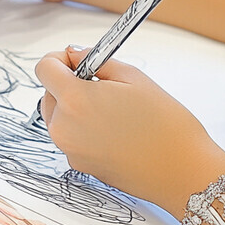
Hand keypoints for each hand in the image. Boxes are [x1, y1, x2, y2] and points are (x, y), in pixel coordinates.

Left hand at [35, 47, 224, 218]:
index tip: (80, 59)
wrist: (181, 169)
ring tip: (114, 108)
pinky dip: (85, 127)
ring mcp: (70, 151)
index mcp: (75, 100)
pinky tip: (116, 129)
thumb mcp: (133, 76)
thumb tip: (75, 54)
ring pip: (59, 117)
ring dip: (76, 106)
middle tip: (104, 83)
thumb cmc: (163, 121)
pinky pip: (72, 137)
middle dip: (69, 83)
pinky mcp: (80, 167)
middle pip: (49, 94)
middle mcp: (64, 128)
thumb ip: (96, 61)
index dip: (60, 58)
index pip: (44, 68)